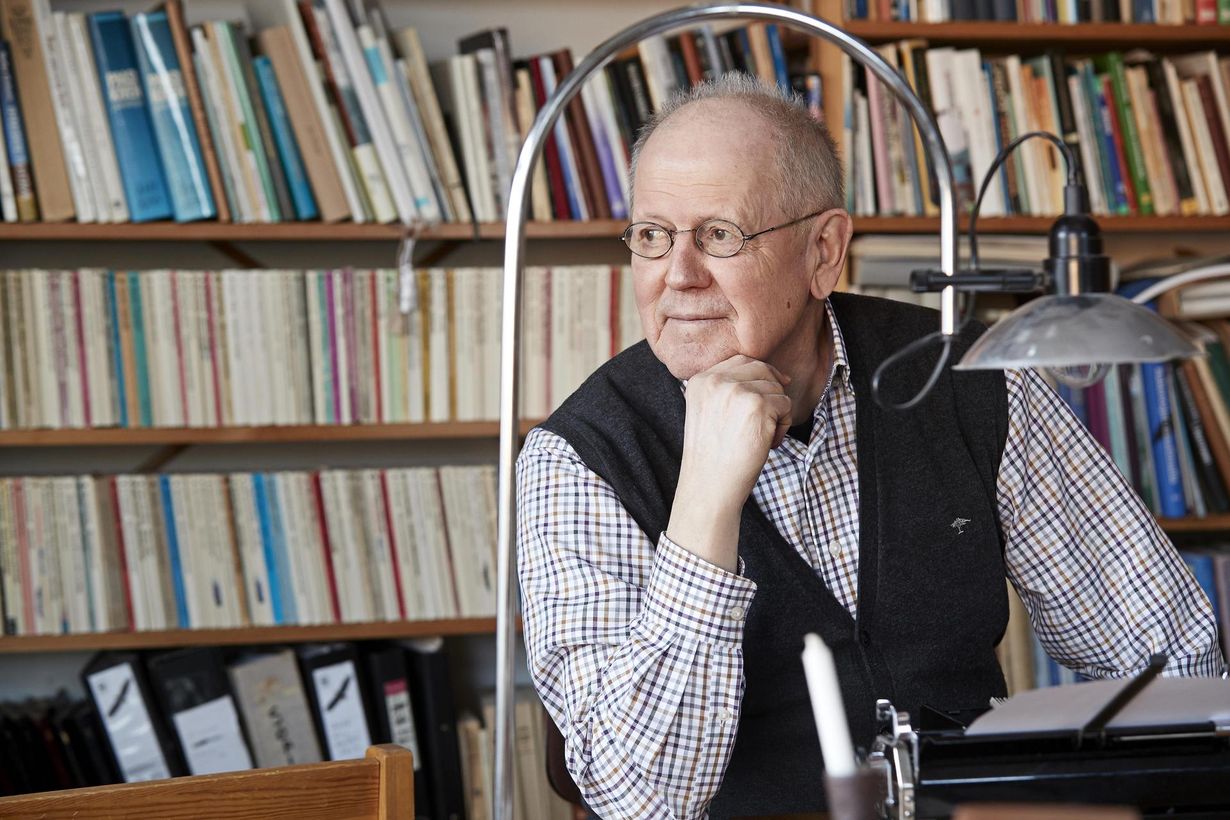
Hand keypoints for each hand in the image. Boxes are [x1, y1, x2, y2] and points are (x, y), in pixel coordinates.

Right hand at [666, 356, 791, 571]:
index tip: (774, 387)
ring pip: (776, 388)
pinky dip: (784, 426)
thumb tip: (775, 375)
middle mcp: (716, 380)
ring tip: (762, 437)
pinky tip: (768, 443)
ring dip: (778, 413)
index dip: (761, 372)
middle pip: (762, 369)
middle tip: (769, 420)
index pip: (741, 360)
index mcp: (700, 380)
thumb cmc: (713, 457)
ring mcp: (737, 391)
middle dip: (773, 391)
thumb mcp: (708, 412)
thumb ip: (726, 390)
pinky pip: (786, 405)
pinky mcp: (758, 405)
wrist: (710, 485)